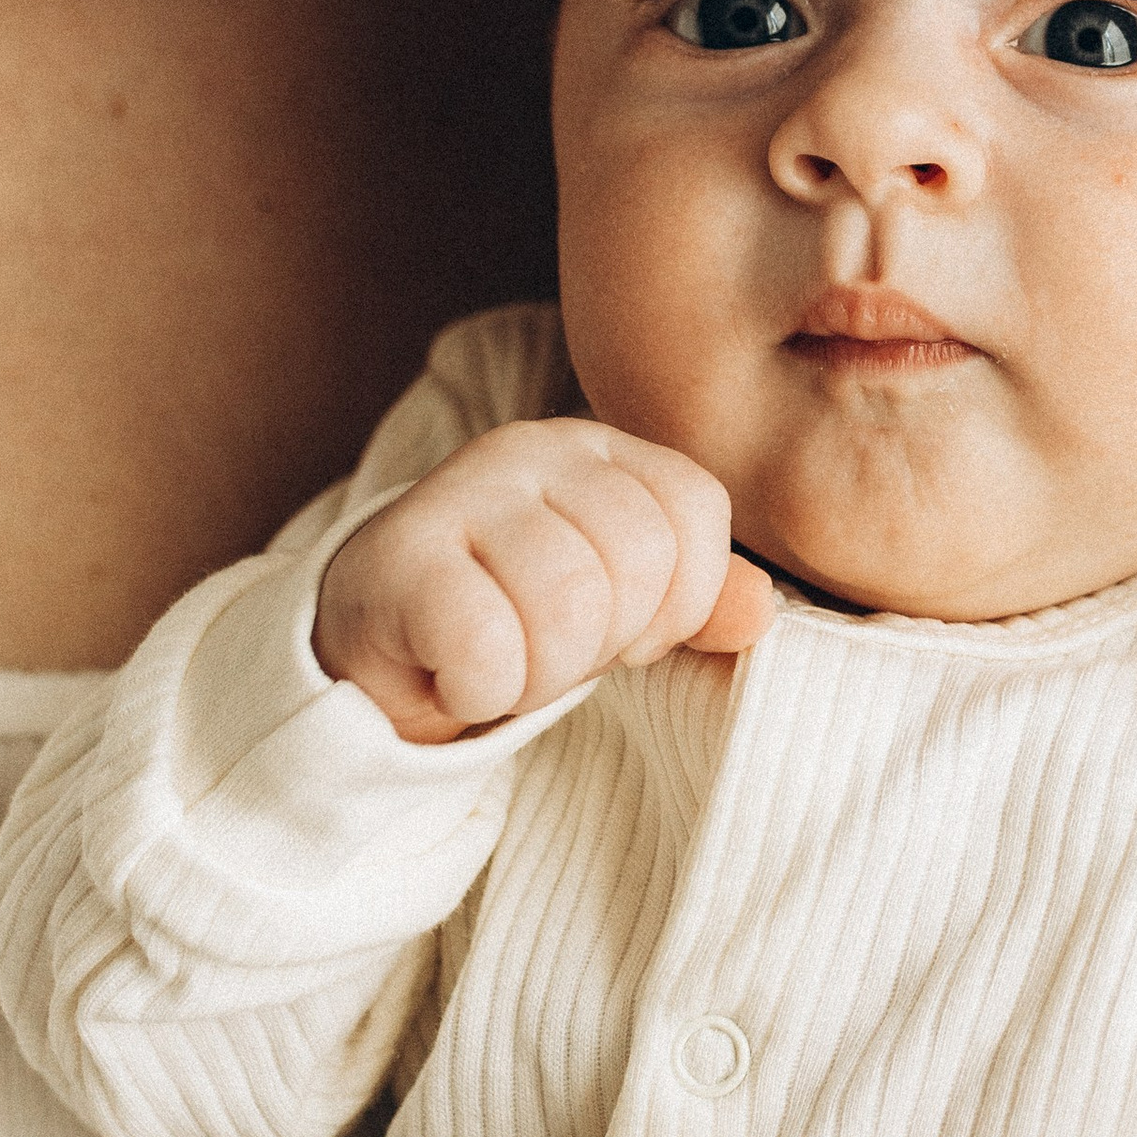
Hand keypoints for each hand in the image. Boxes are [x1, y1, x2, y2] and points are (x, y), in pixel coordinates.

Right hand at [314, 420, 772, 741]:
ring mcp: (459, 492)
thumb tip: (759, 610)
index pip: (694, 510)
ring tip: (506, 663)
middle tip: (547, 650)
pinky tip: (459, 677)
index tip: (621, 633)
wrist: (377, 651)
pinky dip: (483, 690)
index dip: (673, 601)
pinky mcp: (398, 558)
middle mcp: (530, 447)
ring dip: (542, 673)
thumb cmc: (513, 620)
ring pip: (568, 603)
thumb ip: (695, 599)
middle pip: (638, 558)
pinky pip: (486, 645)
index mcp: (598, 447)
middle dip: (603, 642)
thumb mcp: (619, 608)